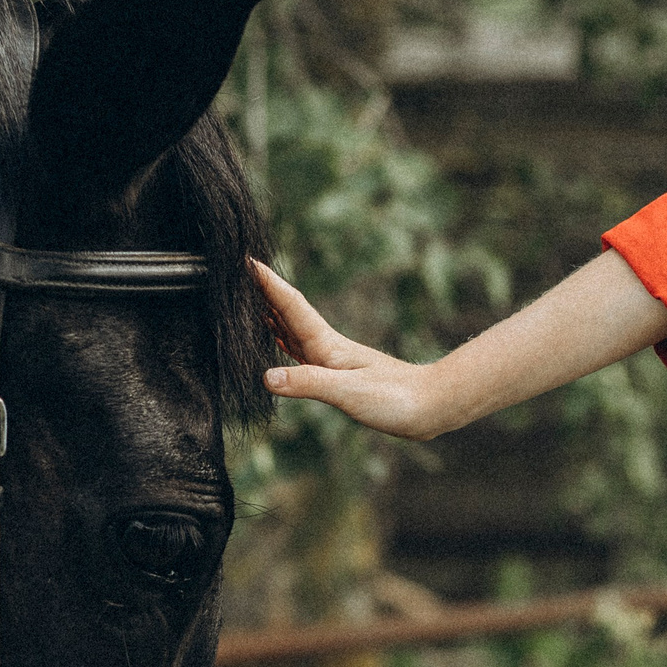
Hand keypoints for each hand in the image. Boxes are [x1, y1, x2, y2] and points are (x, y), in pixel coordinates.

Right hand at [256, 261, 456, 440]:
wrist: (431, 406)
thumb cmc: (396, 399)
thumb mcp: (349, 393)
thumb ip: (309, 383)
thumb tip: (266, 377)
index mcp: (327, 345)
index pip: (291, 307)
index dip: (268, 284)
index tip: (246, 260)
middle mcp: (326, 347)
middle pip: (286, 311)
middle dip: (262, 290)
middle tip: (235, 268)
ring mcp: (332, 359)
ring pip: (291, 328)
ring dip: (268, 311)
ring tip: (244, 296)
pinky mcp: (337, 374)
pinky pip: (299, 350)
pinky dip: (281, 338)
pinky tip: (275, 337)